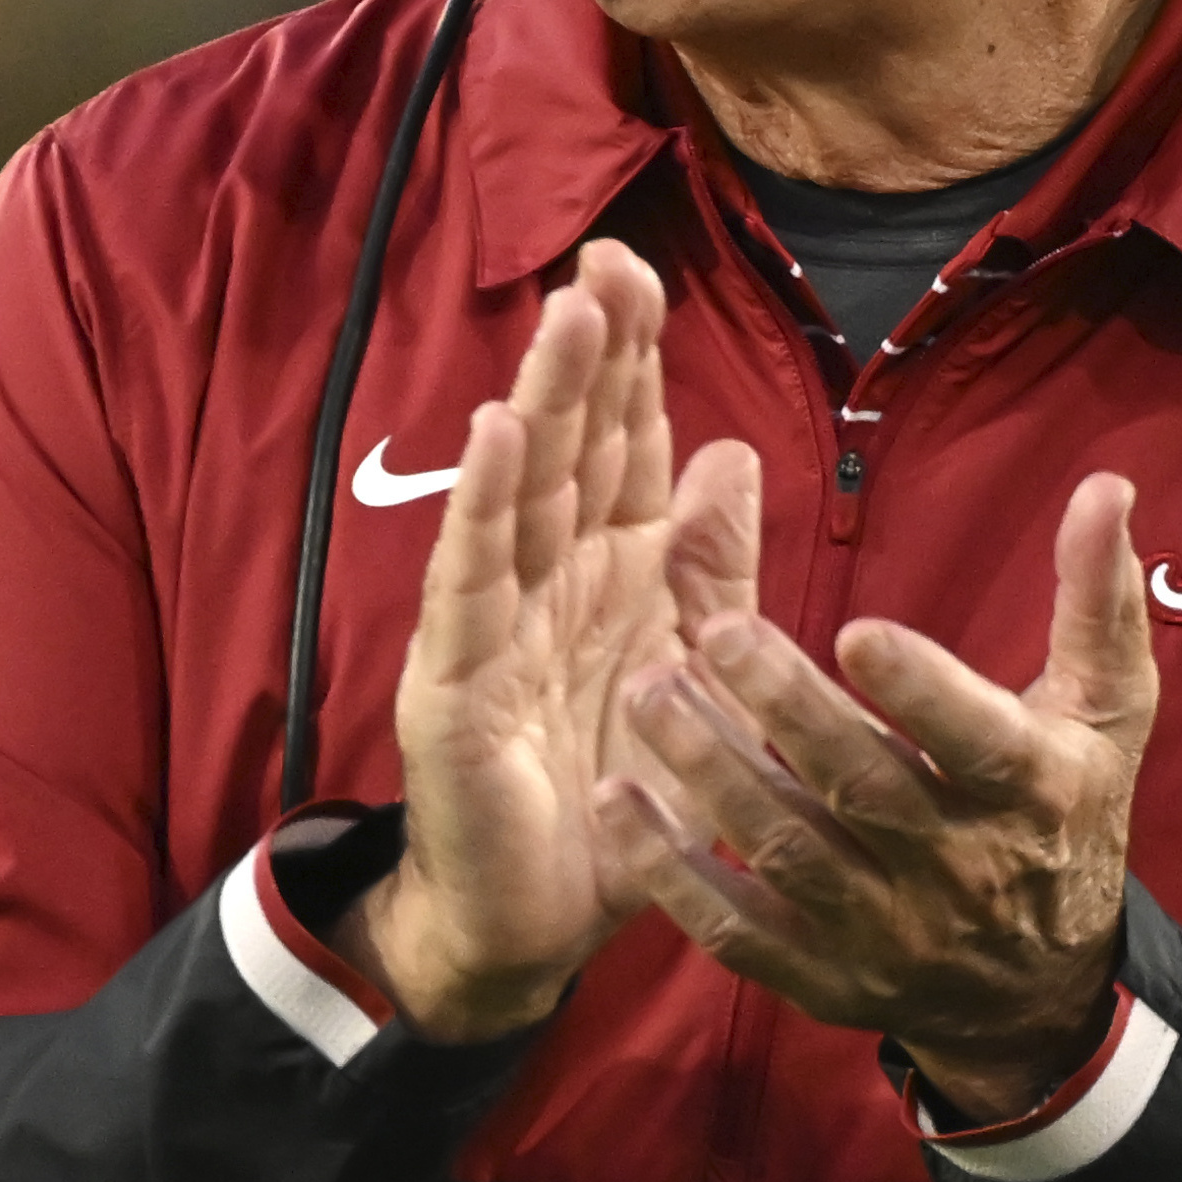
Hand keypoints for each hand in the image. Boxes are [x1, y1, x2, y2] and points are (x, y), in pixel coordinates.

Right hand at [342, 241, 681, 1040]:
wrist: (537, 920)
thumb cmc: (613, 796)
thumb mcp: (689, 669)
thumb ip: (710, 567)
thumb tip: (729, 452)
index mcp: (610, 570)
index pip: (621, 444)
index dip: (631, 360)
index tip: (641, 270)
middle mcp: (547, 578)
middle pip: (571, 445)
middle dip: (589, 353)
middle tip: (608, 260)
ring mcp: (492, 622)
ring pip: (523, 491)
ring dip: (544, 400)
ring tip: (566, 315)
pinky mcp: (452, 681)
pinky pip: (473, 582)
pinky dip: (485, 507)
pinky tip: (499, 436)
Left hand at [597, 464, 1159, 1120]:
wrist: (1037, 987)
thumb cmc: (1066, 813)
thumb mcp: (1106, 710)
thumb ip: (1097, 598)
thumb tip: (1106, 486)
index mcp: (1033, 791)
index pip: (977, 742)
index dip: (920, 691)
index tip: (856, 630)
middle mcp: (959, 870)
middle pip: (862, 788)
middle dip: (784, 711)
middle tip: (711, 631)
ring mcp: (884, 933)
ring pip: (788, 853)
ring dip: (713, 773)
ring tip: (650, 689)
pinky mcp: (821, 977)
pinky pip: (736, 931)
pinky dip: (672, 874)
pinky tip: (617, 802)